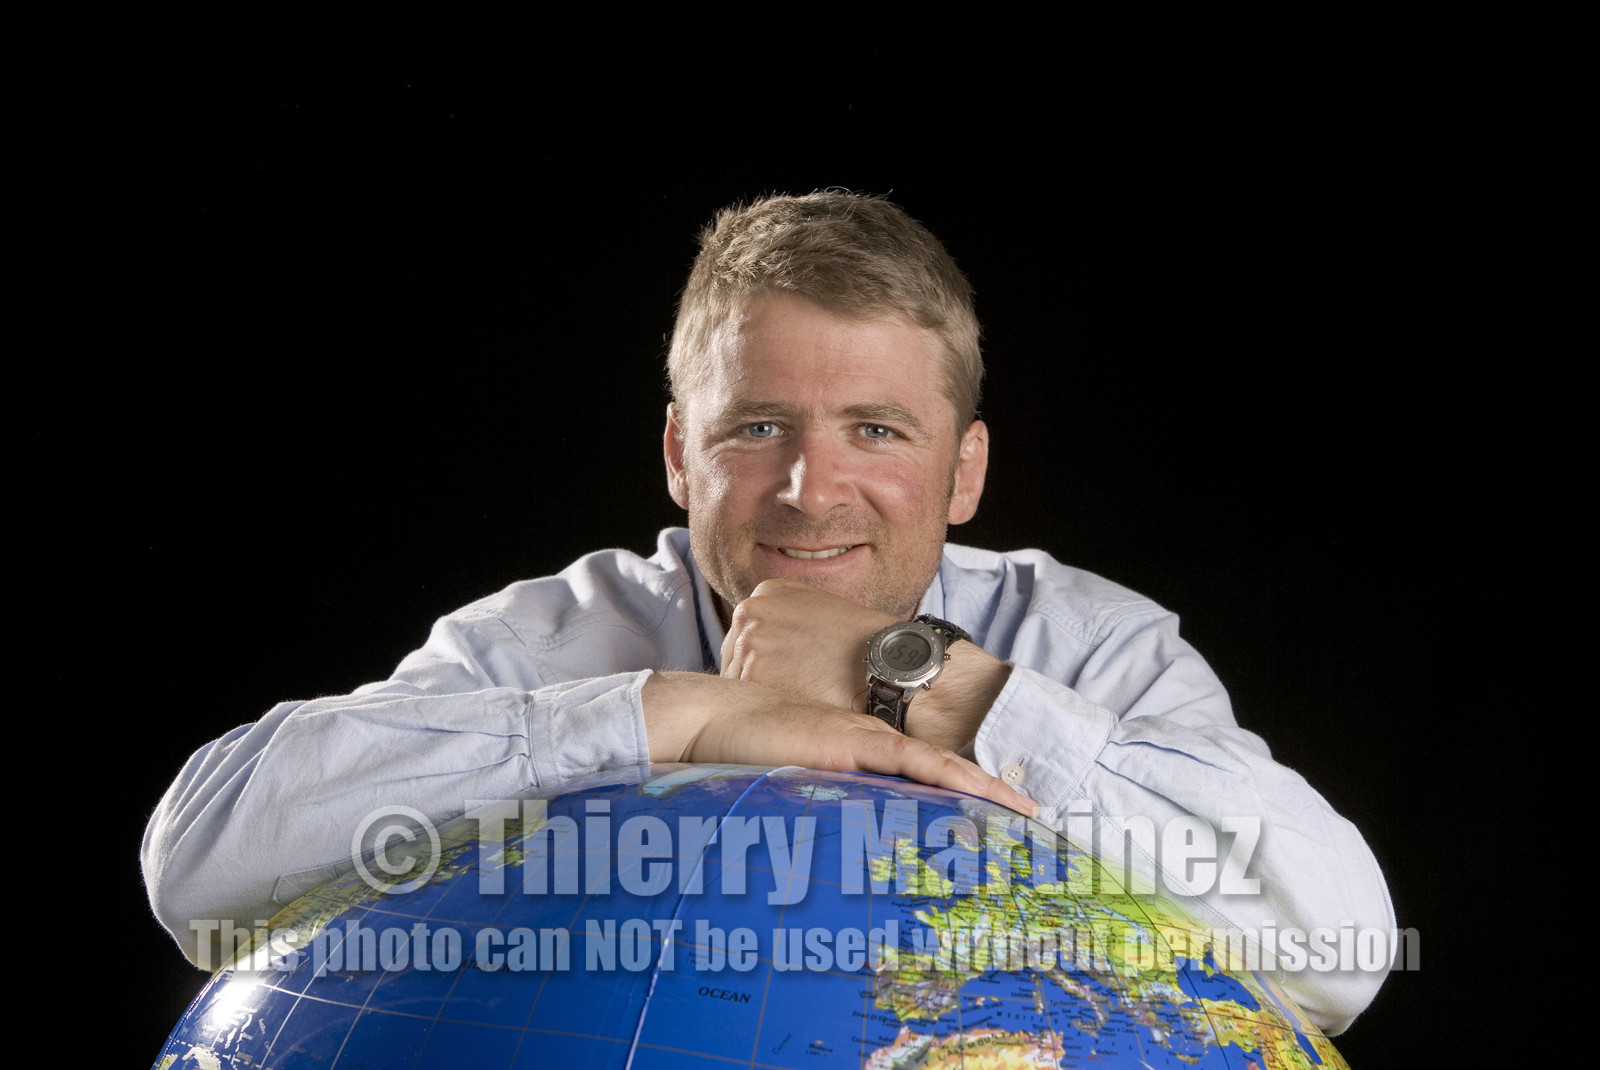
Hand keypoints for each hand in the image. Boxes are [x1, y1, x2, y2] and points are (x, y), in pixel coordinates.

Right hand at [642, 671, 1036, 816]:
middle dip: (990, 800)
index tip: (1003, 823)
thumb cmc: (747, 756)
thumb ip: (823, 813)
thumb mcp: (795, 790)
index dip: (968, 799)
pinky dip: (957, 778)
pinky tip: (988, 794)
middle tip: (1034, 827)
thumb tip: (838, 859)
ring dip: (985, 793)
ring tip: (1026, 814)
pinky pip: (919, 762)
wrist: (717, 719)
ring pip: (944, 768)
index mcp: (864, 757)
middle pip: (947, 774)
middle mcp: (877, 745)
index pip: (928, 779)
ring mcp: (870, 740)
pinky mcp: (859, 742)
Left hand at [720, 579, 893, 713]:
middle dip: (762, 675)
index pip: (749, 632)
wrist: (889, 667)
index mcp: (767, 591)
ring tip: (800, 699)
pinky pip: (747, 702)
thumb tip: (775, 644)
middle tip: (797, 688)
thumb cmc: (865, 644)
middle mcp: (750, 610)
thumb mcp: (823, 610)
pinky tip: (794, 710)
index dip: (770, 658)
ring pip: (740, 680)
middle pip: (738, 654)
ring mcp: (748, 641)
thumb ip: (790, 620)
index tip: (791, 671)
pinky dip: (767, 711)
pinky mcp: (751, 675)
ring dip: (763, 695)